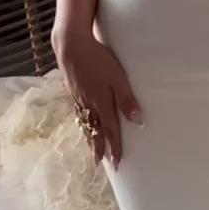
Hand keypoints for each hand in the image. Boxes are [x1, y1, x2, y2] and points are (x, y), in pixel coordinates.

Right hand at [52, 28, 142, 168]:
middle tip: (102, 164)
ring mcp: (79, 98)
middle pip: (96, 130)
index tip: (118, 163)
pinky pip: (79, 113)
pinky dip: (82, 124)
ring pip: (86, 123)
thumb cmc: (98, 58)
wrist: (71, 45)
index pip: (111, 130)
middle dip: (100, 148)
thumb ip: (126, 99)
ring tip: (93, 150)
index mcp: (101, 103)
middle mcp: (89, 104)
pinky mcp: (73, 90)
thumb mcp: (117, 77)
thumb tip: (138, 121)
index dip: (115, 146)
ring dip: (91, 138)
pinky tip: (83, 122)